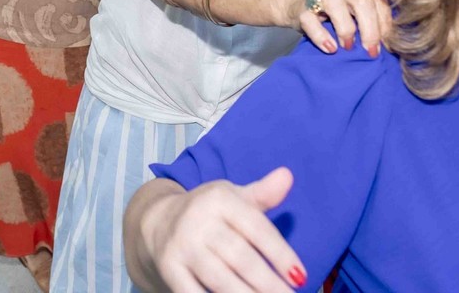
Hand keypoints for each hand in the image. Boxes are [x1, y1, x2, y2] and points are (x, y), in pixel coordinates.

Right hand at [136, 169, 304, 292]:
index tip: (299, 277)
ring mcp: (182, 246)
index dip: (280, 254)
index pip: (257, 228)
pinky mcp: (169, 268)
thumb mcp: (235, 197)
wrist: (159, 219)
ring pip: (219, 279)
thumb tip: (287, 176)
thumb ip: (263, 193)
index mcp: (220, 199)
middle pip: (240, 257)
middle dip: (268, 283)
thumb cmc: (209, 211)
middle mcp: (199, 220)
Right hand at [292, 0, 390, 56]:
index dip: (385, 25)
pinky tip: (330, 48)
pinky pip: (311, 21)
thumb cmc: (330, 9)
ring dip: (347, 30)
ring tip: (348, 47)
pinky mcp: (301, 8)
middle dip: (371, 31)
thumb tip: (390, 41)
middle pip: (363, 3)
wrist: (291, 0)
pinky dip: (322, 36)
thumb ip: (371, 15)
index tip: (386, 45)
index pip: (379, 1)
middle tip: (371, 51)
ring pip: (337, 6)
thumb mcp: (352, 6)